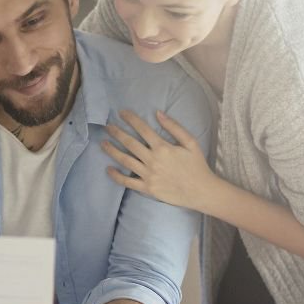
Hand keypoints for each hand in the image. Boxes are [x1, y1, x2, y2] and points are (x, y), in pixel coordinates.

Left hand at [102, 110, 218, 212]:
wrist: (201, 191)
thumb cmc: (197, 165)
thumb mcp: (190, 142)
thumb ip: (174, 127)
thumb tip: (158, 113)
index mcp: (162, 147)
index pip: (142, 129)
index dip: (131, 119)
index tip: (121, 113)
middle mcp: (152, 160)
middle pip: (129, 143)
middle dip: (116, 133)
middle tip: (107, 127)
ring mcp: (148, 175)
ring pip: (125, 160)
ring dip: (112, 151)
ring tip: (103, 143)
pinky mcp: (147, 188)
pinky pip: (127, 182)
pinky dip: (116, 176)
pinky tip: (108, 169)